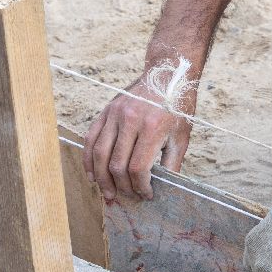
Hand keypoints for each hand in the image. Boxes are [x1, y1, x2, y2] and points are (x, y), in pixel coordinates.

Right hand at [83, 63, 195, 202]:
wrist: (166, 74)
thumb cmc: (178, 108)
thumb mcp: (182, 137)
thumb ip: (172, 164)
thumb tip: (164, 190)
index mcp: (152, 128)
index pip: (138, 168)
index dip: (140, 186)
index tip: (146, 194)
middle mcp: (130, 120)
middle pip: (117, 164)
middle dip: (122, 187)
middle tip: (128, 197)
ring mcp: (115, 114)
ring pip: (100, 154)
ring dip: (101, 179)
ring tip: (107, 194)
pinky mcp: (106, 111)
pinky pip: (91, 139)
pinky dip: (89, 160)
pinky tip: (92, 175)